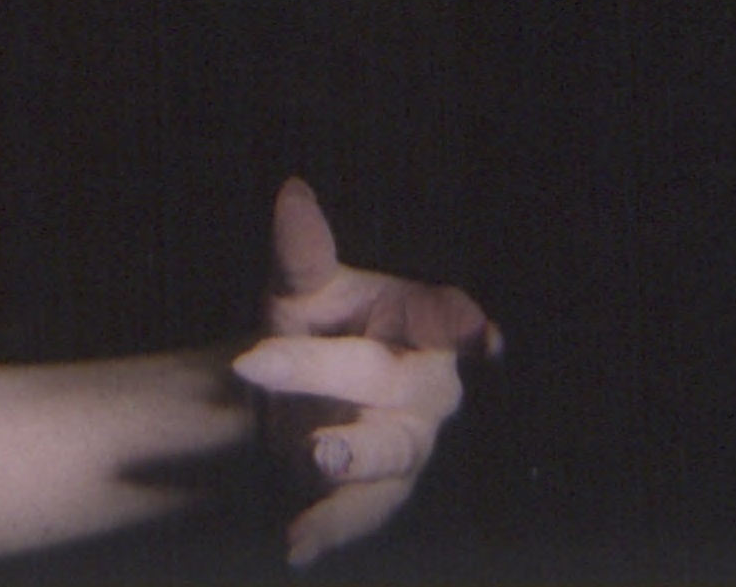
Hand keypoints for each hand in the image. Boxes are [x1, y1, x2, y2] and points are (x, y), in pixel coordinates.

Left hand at [233, 178, 499, 567]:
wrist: (287, 397)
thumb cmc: (314, 325)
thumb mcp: (302, 287)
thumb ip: (303, 248)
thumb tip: (292, 192)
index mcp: (419, 320)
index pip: (444, 313)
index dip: (462, 323)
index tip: (483, 333)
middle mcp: (426, 383)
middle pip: (384, 376)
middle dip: (316, 366)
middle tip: (252, 361)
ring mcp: (409, 442)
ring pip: (389, 450)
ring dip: (352, 454)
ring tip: (315, 454)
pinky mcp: (382, 493)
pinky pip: (363, 511)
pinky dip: (330, 526)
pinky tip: (296, 543)